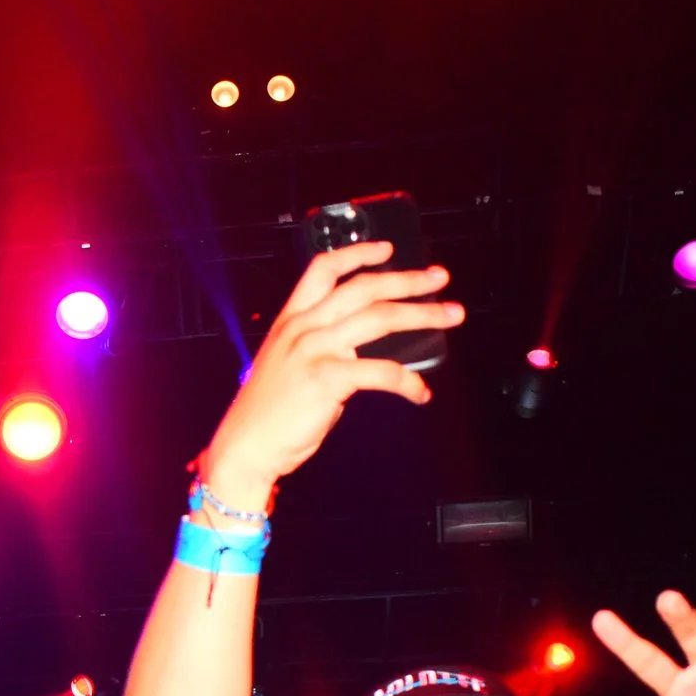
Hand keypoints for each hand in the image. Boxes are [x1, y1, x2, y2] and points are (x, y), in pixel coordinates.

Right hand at [195, 241, 463, 502]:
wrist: (244, 446)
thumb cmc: (265, 415)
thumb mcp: (287, 368)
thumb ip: (321, 353)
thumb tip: (357, 355)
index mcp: (290, 321)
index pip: (323, 270)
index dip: (358, 254)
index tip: (388, 249)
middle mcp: (302, 328)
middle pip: (364, 288)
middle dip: (407, 280)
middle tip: (439, 278)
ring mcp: (314, 350)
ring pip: (379, 318)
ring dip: (422, 314)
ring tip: (451, 315)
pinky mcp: (327, 378)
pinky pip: (381, 372)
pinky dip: (408, 382)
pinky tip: (421, 393)